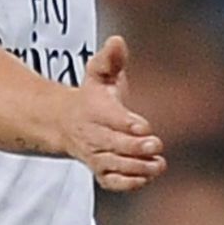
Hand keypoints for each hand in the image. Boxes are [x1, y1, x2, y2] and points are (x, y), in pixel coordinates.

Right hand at [67, 36, 165, 191]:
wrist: (65, 123)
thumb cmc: (92, 95)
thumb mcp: (99, 72)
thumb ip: (110, 58)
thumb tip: (117, 40)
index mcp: (94, 109)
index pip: (110, 118)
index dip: (126, 123)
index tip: (143, 126)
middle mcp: (93, 135)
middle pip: (113, 145)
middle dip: (134, 147)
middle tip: (156, 145)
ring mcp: (95, 155)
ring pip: (113, 165)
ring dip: (136, 167)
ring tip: (158, 165)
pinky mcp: (100, 170)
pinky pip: (110, 182)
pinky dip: (126, 184)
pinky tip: (144, 179)